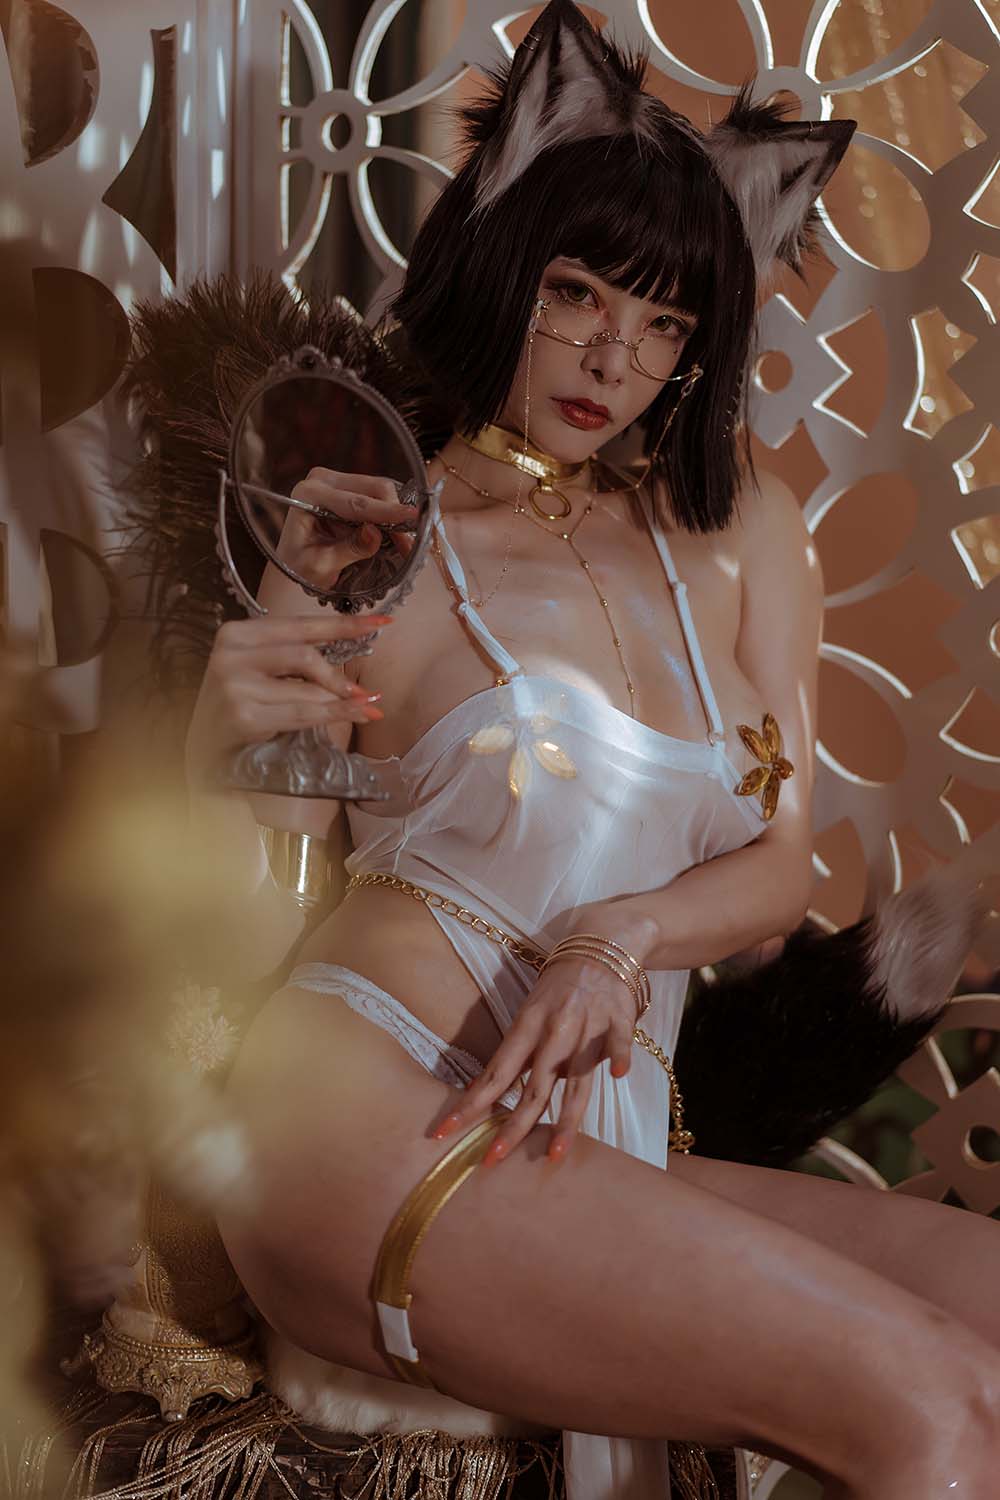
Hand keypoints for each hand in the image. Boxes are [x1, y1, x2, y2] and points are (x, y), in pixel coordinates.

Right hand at [185, 613, 388, 786]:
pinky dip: (334, 715)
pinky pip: (302, 714)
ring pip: (307, 689)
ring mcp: (234, 686)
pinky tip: (356, 715)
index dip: (343, 624)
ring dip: (343, 702)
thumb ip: (295, 659)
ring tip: (368, 707)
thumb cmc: (241, 704)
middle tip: (367, 693)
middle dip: (339, 677)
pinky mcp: (244, 716)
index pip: (299, 625)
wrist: (206, 749)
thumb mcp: (260, 671)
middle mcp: (231, 654)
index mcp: (237, 633)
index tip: (382, 622)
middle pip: (304, 656)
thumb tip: (355, 671)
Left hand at [276, 470, 416, 590]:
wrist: (294, 565)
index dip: (386, 511)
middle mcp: (322, 480)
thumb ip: (349, 549)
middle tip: (408, 544)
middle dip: (395, 514)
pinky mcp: (349, 487)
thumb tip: (374, 533)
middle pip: (374, 488)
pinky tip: (395, 534)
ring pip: (380, 490)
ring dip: (395, 515)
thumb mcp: (322, 565)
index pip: (355, 502)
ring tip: (403, 543)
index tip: (413, 517)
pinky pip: (378, 495)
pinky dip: (390, 514)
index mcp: (309, 494)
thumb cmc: (300, 568)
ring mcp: (336, 481)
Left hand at [431, 948, 638, 1165]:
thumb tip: (491, 1093)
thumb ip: (520, 1052)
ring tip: (556, 1154)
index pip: (495, 1073)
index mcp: (527, 1026)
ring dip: (565, 1119)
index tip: (446, 1133)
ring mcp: (587, 1024)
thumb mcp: (532, 1012)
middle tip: (492, 1160)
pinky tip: (617, 1075)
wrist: (603, 943)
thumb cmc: (561, 986)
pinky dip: (619, 1056)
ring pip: (575, 1081)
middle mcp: (554, 1029)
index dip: (470, 1105)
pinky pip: (619, 1041)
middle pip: (532, 1087)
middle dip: (512, 1127)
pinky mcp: (618, 1019)